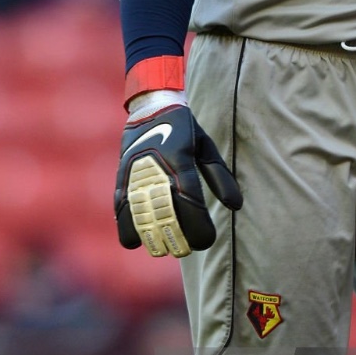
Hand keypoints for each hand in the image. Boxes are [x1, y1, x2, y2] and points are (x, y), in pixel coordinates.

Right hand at [115, 104, 242, 256]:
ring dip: (151, 237)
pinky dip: (127, 226)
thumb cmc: (184, 129)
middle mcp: (156, 169)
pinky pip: (120, 207)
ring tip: (163, 249)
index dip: (198, 227)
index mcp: (180, 160)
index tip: (206, 241)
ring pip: (140, 216)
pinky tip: (136, 241)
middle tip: (186, 249)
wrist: (150, 105)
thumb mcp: (206, 147)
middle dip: (177, 238)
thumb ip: (220, 177)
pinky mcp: (121, 177)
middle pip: (165, 215)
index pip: (190, 202)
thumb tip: (235, 206)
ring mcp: (135, 174)